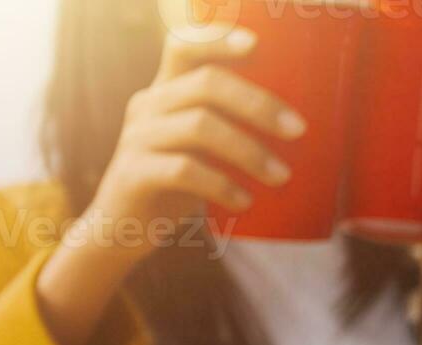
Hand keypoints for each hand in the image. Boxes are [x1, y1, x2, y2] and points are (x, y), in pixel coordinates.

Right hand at [38, 27, 305, 344]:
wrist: (123, 230)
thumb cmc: (176, 185)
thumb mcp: (199, 148)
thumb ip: (228, 127)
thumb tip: (299, 127)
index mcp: (164, 91)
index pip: (183, 46)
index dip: (216, 37)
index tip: (256, 44)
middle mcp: (147, 105)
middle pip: (206, 84)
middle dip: (258, 104)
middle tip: (298, 130)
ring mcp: (137, 138)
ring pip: (199, 126)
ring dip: (248, 151)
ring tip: (280, 176)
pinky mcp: (133, 174)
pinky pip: (183, 170)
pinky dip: (221, 184)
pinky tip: (244, 201)